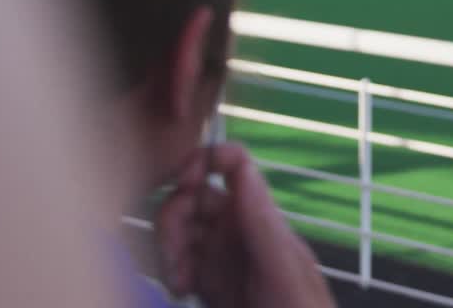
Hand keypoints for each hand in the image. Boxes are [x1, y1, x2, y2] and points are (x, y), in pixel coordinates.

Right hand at [156, 142, 336, 307]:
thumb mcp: (285, 273)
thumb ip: (262, 225)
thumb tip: (244, 170)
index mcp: (262, 217)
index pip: (233, 165)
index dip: (204, 160)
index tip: (182, 183)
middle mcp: (240, 230)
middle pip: (193, 196)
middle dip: (173, 219)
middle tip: (176, 259)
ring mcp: (222, 258)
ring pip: (179, 230)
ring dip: (167, 250)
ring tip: (179, 285)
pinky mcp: (209, 285)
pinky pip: (177, 263)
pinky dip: (168, 272)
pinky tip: (179, 292)